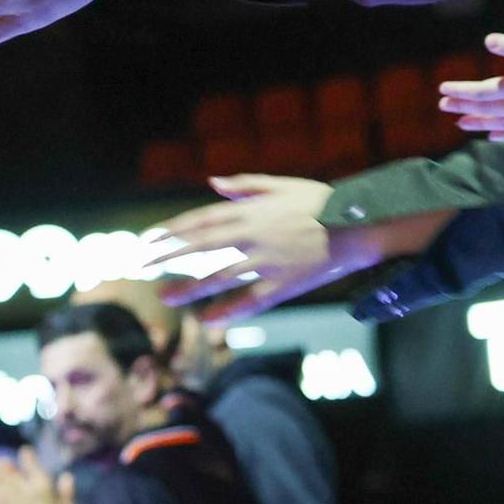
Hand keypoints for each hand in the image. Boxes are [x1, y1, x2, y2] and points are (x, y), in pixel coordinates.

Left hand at [148, 175, 377, 318]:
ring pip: (220, 277)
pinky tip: (206, 320)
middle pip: (201, 247)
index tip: (148, 238)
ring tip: (165, 297)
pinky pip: (250, 301)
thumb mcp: (283, 185)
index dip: (172, 230)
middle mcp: (254, 237)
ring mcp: (268, 263)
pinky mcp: (284, 286)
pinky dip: (228, 311)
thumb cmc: (323, 202)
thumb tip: (212, 183)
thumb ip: (246, 187)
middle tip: (141, 265)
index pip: (200, 221)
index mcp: (251, 212)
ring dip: (190, 288)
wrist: (361, 226)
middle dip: (169, 256)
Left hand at [437, 31, 503, 139]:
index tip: (442, 89)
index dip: (463, 91)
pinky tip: (495, 137)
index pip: (487, 91)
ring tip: (460, 123)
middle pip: (490, 108)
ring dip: (480, 121)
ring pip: (503, 122)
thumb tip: (488, 41)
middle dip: (465, 106)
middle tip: (441, 106)